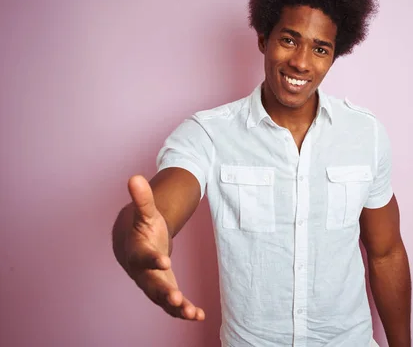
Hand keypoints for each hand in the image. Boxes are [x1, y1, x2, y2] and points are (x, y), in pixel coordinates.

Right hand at [124, 175, 204, 320]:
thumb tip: (135, 177)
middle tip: (176, 299)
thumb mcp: (145, 213)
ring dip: (177, 308)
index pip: (144, 257)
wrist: (132, 246)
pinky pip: (172, 305)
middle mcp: (142, 273)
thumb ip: (142, 199)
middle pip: (152, 285)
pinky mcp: (163, 291)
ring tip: (193, 313)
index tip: (164, 262)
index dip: (153, 260)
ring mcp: (152, 285)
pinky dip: (184, 311)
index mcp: (137, 253)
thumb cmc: (141, 229)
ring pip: (162, 300)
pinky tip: (199, 315)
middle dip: (164, 293)